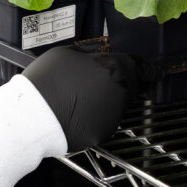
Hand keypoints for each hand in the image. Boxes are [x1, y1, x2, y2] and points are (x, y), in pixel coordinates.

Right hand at [21, 45, 141, 152]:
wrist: (32, 115)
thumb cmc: (47, 80)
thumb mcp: (66, 53)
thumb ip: (89, 54)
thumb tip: (97, 57)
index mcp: (115, 69)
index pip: (145, 67)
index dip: (149, 68)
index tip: (154, 71)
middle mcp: (121, 93)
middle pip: (128, 86)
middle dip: (116, 83)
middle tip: (93, 81)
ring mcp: (113, 116)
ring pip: (115, 104)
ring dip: (104, 100)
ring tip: (78, 97)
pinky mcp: (102, 133)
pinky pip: (101, 121)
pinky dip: (92, 117)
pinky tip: (74, 112)